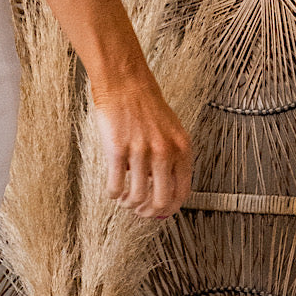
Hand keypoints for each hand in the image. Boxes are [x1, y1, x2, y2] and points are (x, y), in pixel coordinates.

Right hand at [89, 72, 192, 219]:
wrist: (124, 83)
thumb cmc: (145, 105)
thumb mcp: (171, 131)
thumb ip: (172, 158)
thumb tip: (166, 192)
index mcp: (181, 149)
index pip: (182, 192)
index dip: (169, 208)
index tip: (160, 211)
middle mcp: (164, 152)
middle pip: (160, 200)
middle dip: (149, 212)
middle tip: (140, 211)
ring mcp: (140, 151)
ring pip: (137, 196)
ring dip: (129, 204)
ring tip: (124, 200)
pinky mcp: (117, 149)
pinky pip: (116, 184)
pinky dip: (114, 193)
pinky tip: (113, 190)